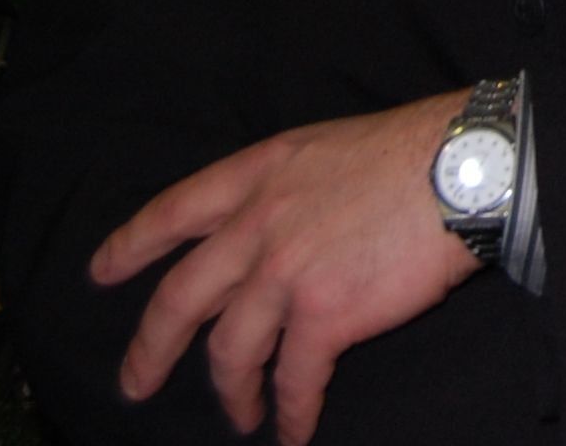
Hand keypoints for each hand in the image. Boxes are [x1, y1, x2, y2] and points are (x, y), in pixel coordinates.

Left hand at [90, 91, 477, 445]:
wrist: (464, 169)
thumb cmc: (413, 149)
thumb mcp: (327, 147)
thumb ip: (290, 188)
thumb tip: (284, 229)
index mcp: (258, 174)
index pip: (173, 211)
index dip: (131, 245)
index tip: (101, 272)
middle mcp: (256, 225)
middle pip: (180, 298)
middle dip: (150, 347)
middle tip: (135, 382)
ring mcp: (284, 274)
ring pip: (228, 351)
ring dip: (228, 392)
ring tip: (236, 416)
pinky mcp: (324, 316)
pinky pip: (292, 380)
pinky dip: (290, 413)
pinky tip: (292, 433)